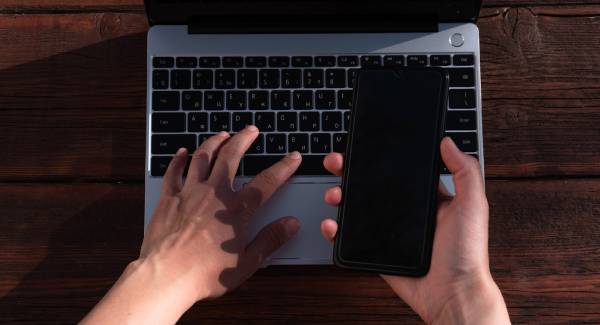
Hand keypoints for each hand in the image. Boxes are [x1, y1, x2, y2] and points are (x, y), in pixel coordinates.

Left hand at [83, 126, 301, 323]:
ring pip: (203, 157)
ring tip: (222, 134)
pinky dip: (179, 159)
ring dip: (214, 142)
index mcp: (237, 209)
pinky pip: (174, 171)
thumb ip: (271, 240)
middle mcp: (214, 194)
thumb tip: (291, 224)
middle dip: (244, 139)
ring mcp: (190, 193)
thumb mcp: (247, 262)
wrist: (167, 276)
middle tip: (251, 130)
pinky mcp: (169, 198)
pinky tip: (183, 152)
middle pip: (231, 157)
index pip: (267, 182)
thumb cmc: (206, 273)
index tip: (293, 156)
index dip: (283, 167)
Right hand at [320, 137, 509, 324]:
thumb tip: (448, 142)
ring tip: (334, 193)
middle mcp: (406, 213)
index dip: (379, 158)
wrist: (453, 294)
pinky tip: (332, 223)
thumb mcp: (472, 204)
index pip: (398, 171)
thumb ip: (464, 171)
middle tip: (338, 162)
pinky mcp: (376, 252)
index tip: (363, 147)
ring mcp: (389, 233)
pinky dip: (335, 229)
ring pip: (356, 208)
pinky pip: (351, 238)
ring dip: (339, 196)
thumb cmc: (467, 253)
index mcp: (427, 199)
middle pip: (371, 186)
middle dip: (350, 171)